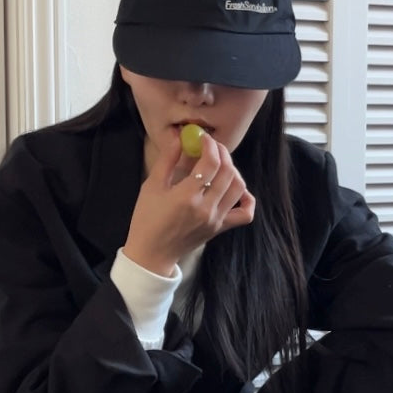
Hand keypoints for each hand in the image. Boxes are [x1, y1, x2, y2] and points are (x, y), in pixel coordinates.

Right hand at [123, 132, 255, 275]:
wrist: (151, 254)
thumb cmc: (146, 219)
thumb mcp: (151, 186)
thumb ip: (167, 160)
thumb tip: (180, 137)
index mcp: (186, 196)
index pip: (211, 163)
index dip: (210, 145)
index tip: (203, 138)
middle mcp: (206, 208)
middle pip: (227, 172)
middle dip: (222, 153)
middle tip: (212, 146)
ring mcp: (216, 220)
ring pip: (239, 187)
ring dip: (233, 170)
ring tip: (220, 164)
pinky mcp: (220, 228)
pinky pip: (244, 214)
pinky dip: (247, 199)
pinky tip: (239, 190)